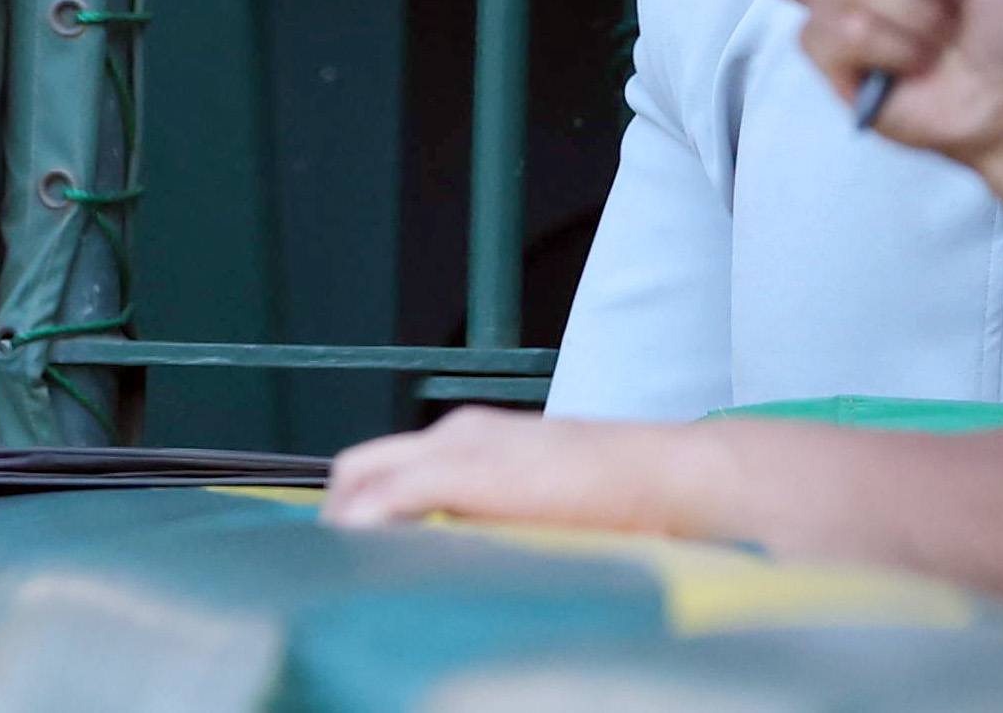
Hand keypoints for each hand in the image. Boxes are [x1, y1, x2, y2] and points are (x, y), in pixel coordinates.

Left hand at [318, 408, 717, 535]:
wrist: (667, 475)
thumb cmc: (617, 496)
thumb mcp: (538, 499)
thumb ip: (492, 517)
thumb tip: (456, 559)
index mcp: (473, 437)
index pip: (385, 465)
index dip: (354, 508)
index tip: (347, 552)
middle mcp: (458, 432)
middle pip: (359, 465)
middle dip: (334, 516)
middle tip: (334, 569)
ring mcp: (463, 446)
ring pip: (365, 474)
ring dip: (343, 523)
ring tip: (343, 571)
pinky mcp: (473, 470)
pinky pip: (394, 494)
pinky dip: (366, 523)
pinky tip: (362, 557)